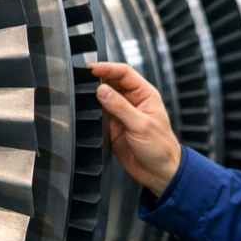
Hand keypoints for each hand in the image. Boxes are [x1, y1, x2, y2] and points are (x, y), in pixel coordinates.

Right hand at [88, 61, 182, 195]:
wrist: (158, 172)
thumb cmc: (160, 147)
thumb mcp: (141, 125)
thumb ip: (120, 107)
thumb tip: (102, 90)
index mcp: (144, 95)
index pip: (124, 73)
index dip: (108, 68)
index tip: (92, 68)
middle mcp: (132, 102)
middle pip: (111, 83)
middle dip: (97, 80)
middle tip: (81, 80)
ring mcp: (121, 114)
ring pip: (102, 99)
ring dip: (92, 97)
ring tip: (80, 95)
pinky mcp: (112, 127)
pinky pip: (98, 116)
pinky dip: (90, 113)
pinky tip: (84, 113)